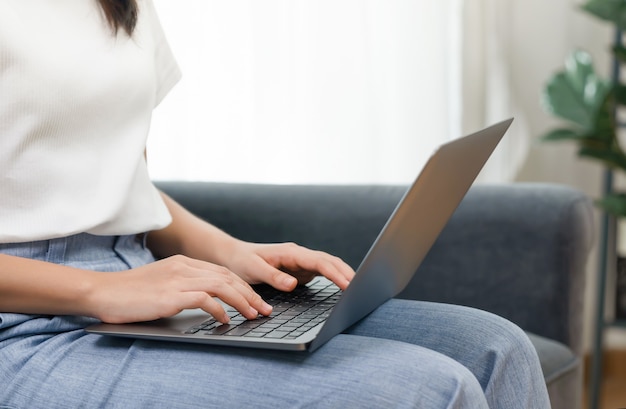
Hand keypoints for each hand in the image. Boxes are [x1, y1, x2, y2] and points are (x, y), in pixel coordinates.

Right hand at [88, 255, 272, 323]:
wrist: (101, 292)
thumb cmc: (129, 293)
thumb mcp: (161, 283)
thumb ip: (183, 286)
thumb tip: (208, 302)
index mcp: (182, 262)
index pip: (222, 271)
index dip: (243, 285)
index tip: (256, 299)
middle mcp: (183, 267)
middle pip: (228, 277)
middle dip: (250, 293)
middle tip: (265, 309)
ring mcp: (177, 279)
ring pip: (222, 285)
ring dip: (242, 301)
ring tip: (254, 315)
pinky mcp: (170, 295)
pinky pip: (205, 299)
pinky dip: (220, 310)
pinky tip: (226, 320)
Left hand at [222, 241, 354, 291]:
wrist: (235, 256)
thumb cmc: (243, 262)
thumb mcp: (254, 270)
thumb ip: (273, 277)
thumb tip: (293, 284)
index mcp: (291, 252)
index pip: (319, 262)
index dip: (335, 273)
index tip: (348, 284)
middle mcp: (300, 255)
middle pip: (330, 261)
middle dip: (347, 273)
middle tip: (363, 288)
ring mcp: (302, 262)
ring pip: (329, 265)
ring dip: (344, 274)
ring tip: (359, 288)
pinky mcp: (301, 270)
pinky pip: (323, 272)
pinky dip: (335, 278)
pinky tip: (344, 287)